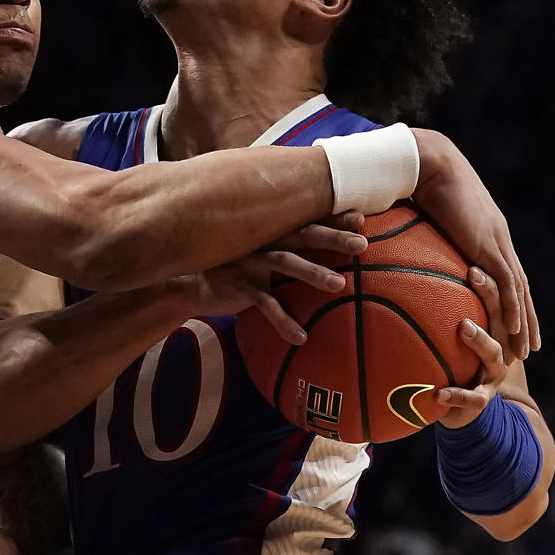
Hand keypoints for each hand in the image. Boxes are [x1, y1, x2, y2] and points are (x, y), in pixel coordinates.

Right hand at [175, 212, 367, 345]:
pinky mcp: (240, 285)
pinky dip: (283, 321)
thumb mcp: (260, 249)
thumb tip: (326, 248)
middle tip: (362, 244)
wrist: (192, 282)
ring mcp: (251, 261)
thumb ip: (287, 245)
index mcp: (273, 229)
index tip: (361, 218)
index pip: (308, 219)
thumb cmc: (236, 265)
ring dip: (314, 272)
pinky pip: (265, 304)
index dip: (333, 218)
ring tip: (339, 284)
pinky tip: (301, 337)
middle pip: (303, 235)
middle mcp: (264, 239)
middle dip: (333, 238)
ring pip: (286, 263)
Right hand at [410, 129, 538, 358]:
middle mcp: (497, 238)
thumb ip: (415, 235)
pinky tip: (512, 330)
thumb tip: (392, 246)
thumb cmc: (418, 181)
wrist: (429, 162)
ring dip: (524, 322)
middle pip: (519, 287)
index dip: (511, 298)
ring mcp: (495, 242)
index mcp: (485, 231)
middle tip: (529, 345)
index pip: (505, 272)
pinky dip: (511, 308)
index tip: (512, 321)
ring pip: (518, 291)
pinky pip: (505, 284)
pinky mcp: (487, 245)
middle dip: (525, 317)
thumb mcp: (419, 215)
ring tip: (526, 349)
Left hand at [433, 267, 511, 426]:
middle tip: (473, 275)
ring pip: (494, 354)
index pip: (496, 299)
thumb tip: (404, 271)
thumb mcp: (442, 333)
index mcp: (492, 329)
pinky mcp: (482, 398)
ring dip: (480, 339)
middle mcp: (500, 347)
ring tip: (464, 326)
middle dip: (490, 295)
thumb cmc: (448, 359)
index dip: (487, 280)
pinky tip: (439, 393)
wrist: (461, 406)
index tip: (471, 260)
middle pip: (503, 317)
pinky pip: (473, 397)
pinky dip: (457, 395)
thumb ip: (432, 307)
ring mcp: (493, 373)